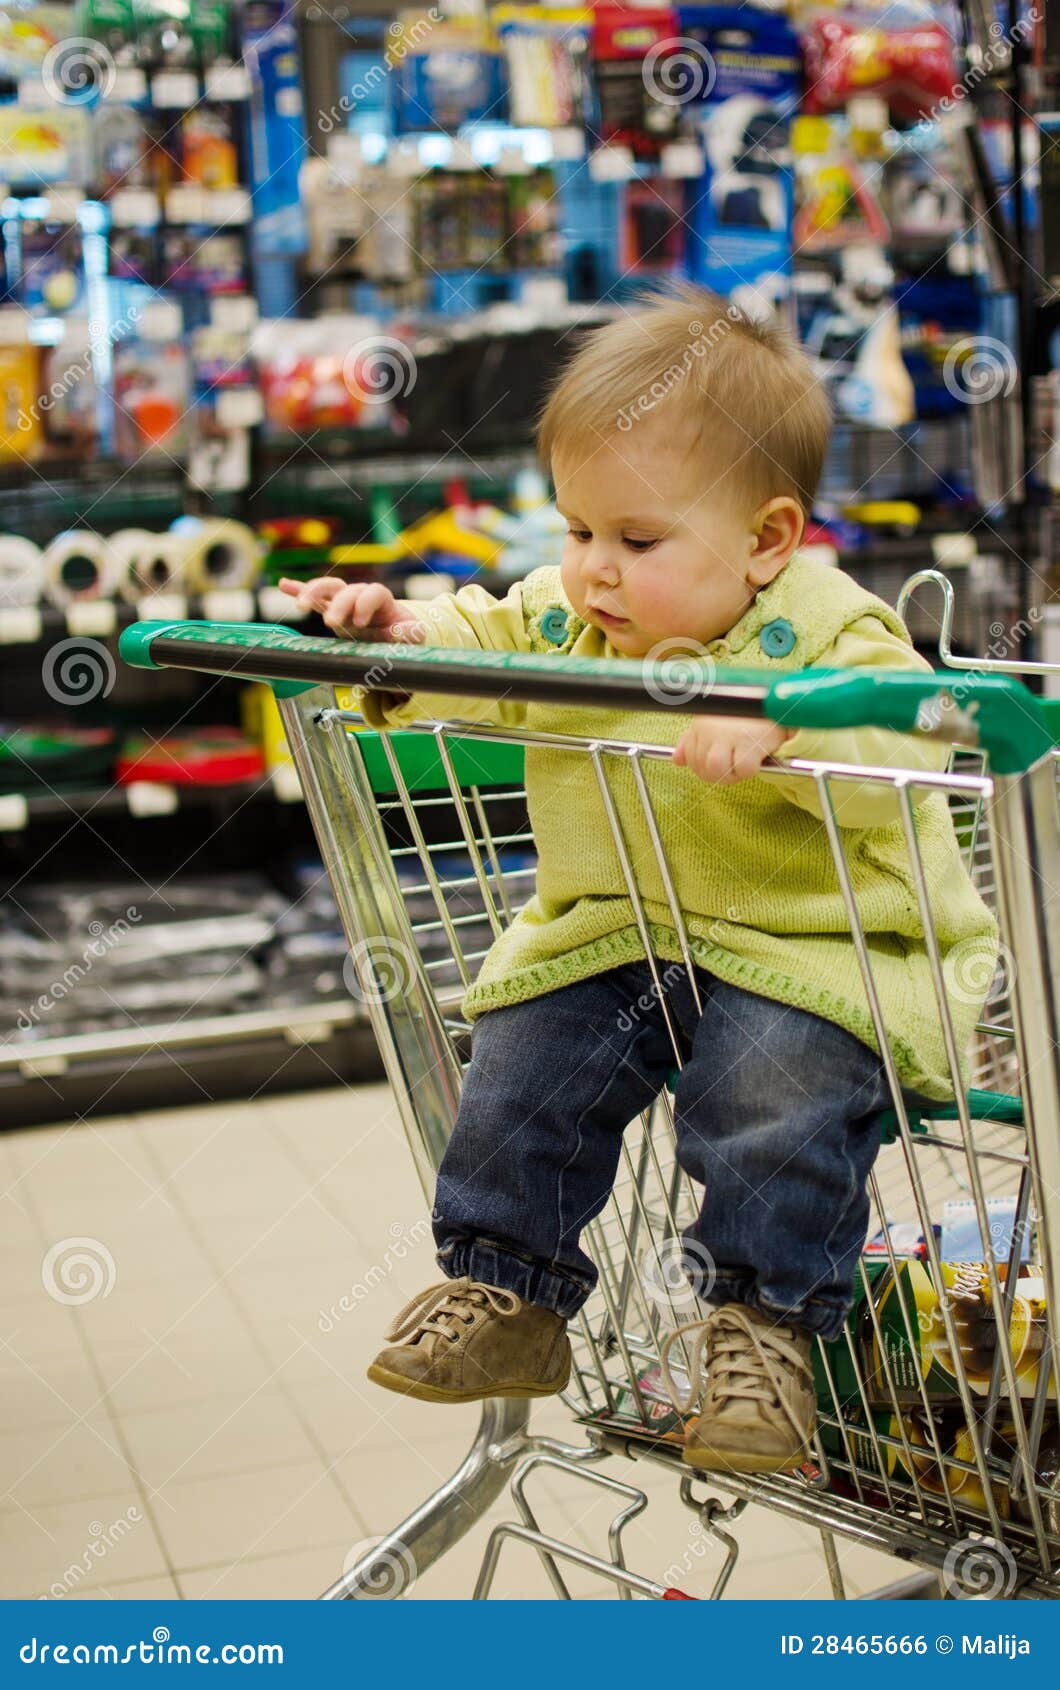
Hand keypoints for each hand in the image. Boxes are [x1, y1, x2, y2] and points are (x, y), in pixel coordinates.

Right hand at [277, 576, 424, 642]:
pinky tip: (283, 584)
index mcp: (382, 600)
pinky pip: (314, 598)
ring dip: (313, 592)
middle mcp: (360, 596)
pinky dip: (298, 589)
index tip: (361, 622)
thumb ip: (411, 633)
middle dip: (338, 604)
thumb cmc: (402, 634)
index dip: (366, 603)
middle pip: (347, 590)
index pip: (374, 592)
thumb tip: (410, 631)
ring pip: (328, 588)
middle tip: (332, 622)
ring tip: (301, 605)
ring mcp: (343, 602)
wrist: (392, 634)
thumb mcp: (412, 636)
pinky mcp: (331, 611)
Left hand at [673, 716, 793, 783]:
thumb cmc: (750, 716)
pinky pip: (743, 769)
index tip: (722, 764)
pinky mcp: (749, 741)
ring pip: (715, 769)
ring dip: (731, 775)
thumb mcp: (718, 723)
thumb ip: (694, 740)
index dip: (705, 768)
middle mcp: (710, 726)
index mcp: (701, 723)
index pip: (690, 758)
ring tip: (743, 766)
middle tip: (735, 768)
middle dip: (717, 775)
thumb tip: (677, 759)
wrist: (780, 701)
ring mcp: (728, 733)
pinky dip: (750, 771)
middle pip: (700, 767)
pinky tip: (757, 759)